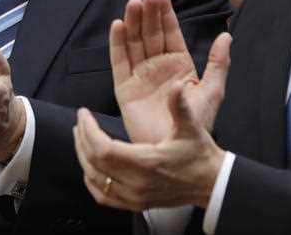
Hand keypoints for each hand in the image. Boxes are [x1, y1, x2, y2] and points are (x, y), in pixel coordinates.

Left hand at [73, 81, 225, 209]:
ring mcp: (135, 196)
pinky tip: (90, 167)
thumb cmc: (200, 155)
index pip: (103, 149)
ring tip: (81, 139)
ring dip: (83, 157)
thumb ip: (180, 105)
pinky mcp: (135, 203)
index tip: (84, 114)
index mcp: (147, 162)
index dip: (89, 130)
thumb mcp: (191, 127)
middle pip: (94, 163)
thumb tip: (176, 86)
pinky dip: (92, 180)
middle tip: (80, 122)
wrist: (210, 183)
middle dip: (82, 140)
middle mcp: (137, 183)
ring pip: (95, 180)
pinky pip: (104, 196)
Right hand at [112, 0, 231, 142]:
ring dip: (133, 23)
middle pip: (150, 34)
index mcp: (178, 64)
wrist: (178, 152)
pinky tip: (118, 26)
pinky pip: (119, 62)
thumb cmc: (197, 125)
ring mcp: (140, 76)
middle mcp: (157, 66)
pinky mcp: (125, 89)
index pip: (170, 33)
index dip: (165, 14)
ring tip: (133, 3)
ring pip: (134, 43)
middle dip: (148, 14)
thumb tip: (226, 34)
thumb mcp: (212, 91)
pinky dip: (117, 44)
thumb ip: (218, 63)